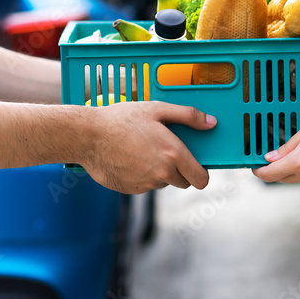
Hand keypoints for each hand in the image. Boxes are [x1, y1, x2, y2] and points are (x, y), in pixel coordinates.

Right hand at [81, 102, 215, 193]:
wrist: (88, 136)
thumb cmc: (122, 119)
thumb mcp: (157, 109)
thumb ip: (188, 116)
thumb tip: (211, 122)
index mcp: (173, 154)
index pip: (200, 179)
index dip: (201, 174)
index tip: (197, 168)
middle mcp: (162, 173)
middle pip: (183, 182)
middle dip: (179, 170)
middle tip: (165, 151)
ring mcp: (146, 184)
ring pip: (162, 182)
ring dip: (158, 171)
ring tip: (141, 149)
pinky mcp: (131, 189)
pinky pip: (144, 185)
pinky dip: (141, 175)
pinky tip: (128, 158)